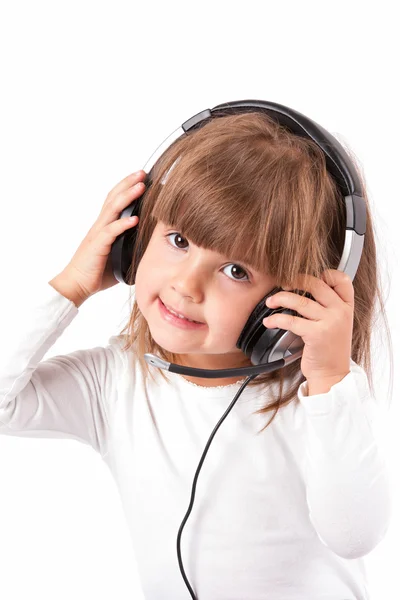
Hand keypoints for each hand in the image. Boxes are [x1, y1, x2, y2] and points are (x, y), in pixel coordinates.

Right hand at [61, 170, 146, 299]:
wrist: (76, 285)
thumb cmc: (96, 273)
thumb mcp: (118, 257)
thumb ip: (129, 247)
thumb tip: (147, 247)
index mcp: (104, 227)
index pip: (114, 201)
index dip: (126, 188)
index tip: (140, 178)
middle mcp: (100, 226)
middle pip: (113, 198)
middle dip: (128, 183)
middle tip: (143, 173)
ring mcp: (98, 234)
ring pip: (112, 209)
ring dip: (127, 196)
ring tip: (141, 186)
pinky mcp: (98, 246)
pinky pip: (111, 232)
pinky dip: (123, 224)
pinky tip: (134, 219)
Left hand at [263, 269, 353, 384]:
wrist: (332, 374)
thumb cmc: (329, 349)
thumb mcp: (337, 323)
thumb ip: (328, 306)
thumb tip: (303, 287)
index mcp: (347, 306)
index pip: (341, 279)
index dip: (324, 273)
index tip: (307, 278)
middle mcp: (341, 312)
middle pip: (315, 284)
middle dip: (294, 280)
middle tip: (281, 284)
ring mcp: (330, 322)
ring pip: (300, 300)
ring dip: (280, 298)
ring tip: (270, 302)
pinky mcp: (317, 334)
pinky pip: (291, 320)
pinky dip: (276, 319)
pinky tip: (269, 322)